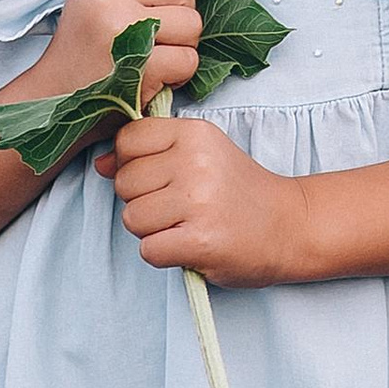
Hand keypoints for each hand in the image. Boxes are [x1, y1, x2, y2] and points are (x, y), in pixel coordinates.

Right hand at [45, 0, 198, 108]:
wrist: (54, 98)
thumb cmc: (85, 47)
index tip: (153, 1)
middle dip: (181, 11)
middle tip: (157, 33)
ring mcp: (122, 28)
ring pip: (193, 22)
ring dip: (183, 44)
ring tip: (154, 55)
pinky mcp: (139, 65)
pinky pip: (188, 58)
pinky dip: (179, 73)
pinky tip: (155, 76)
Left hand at [99, 112, 301, 281]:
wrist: (289, 225)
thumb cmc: (238, 192)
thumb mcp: (200, 157)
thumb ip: (149, 154)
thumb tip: (99, 163)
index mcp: (195, 133)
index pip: (127, 140)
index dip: (133, 164)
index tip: (162, 178)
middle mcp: (195, 161)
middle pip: (124, 183)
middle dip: (142, 201)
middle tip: (180, 207)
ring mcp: (198, 201)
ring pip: (132, 219)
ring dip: (152, 231)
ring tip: (186, 226)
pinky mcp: (200, 240)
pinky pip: (148, 250)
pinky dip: (164, 255)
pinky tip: (190, 245)